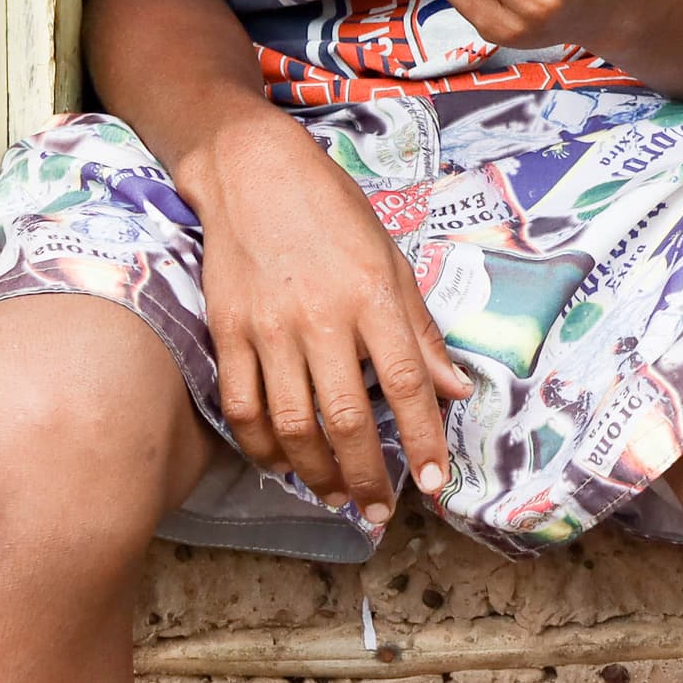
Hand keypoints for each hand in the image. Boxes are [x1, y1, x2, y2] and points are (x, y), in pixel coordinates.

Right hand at [171, 113, 460, 524]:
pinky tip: (282, 465)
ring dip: (317, 473)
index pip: (407, 384)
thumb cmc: (331, 211)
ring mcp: (268, 328)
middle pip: (348, 419)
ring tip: (337, 496)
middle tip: (381, 510)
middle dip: (369, 476)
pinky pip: (243, 408)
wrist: (250, 172)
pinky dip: (262, 448)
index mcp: (372, 296)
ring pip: (293, 425)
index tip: (434, 482)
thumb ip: (420, 330)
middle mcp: (321, 318)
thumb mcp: (390, 258)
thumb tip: (455, 388)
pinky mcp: (226, 332)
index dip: (425, 441)